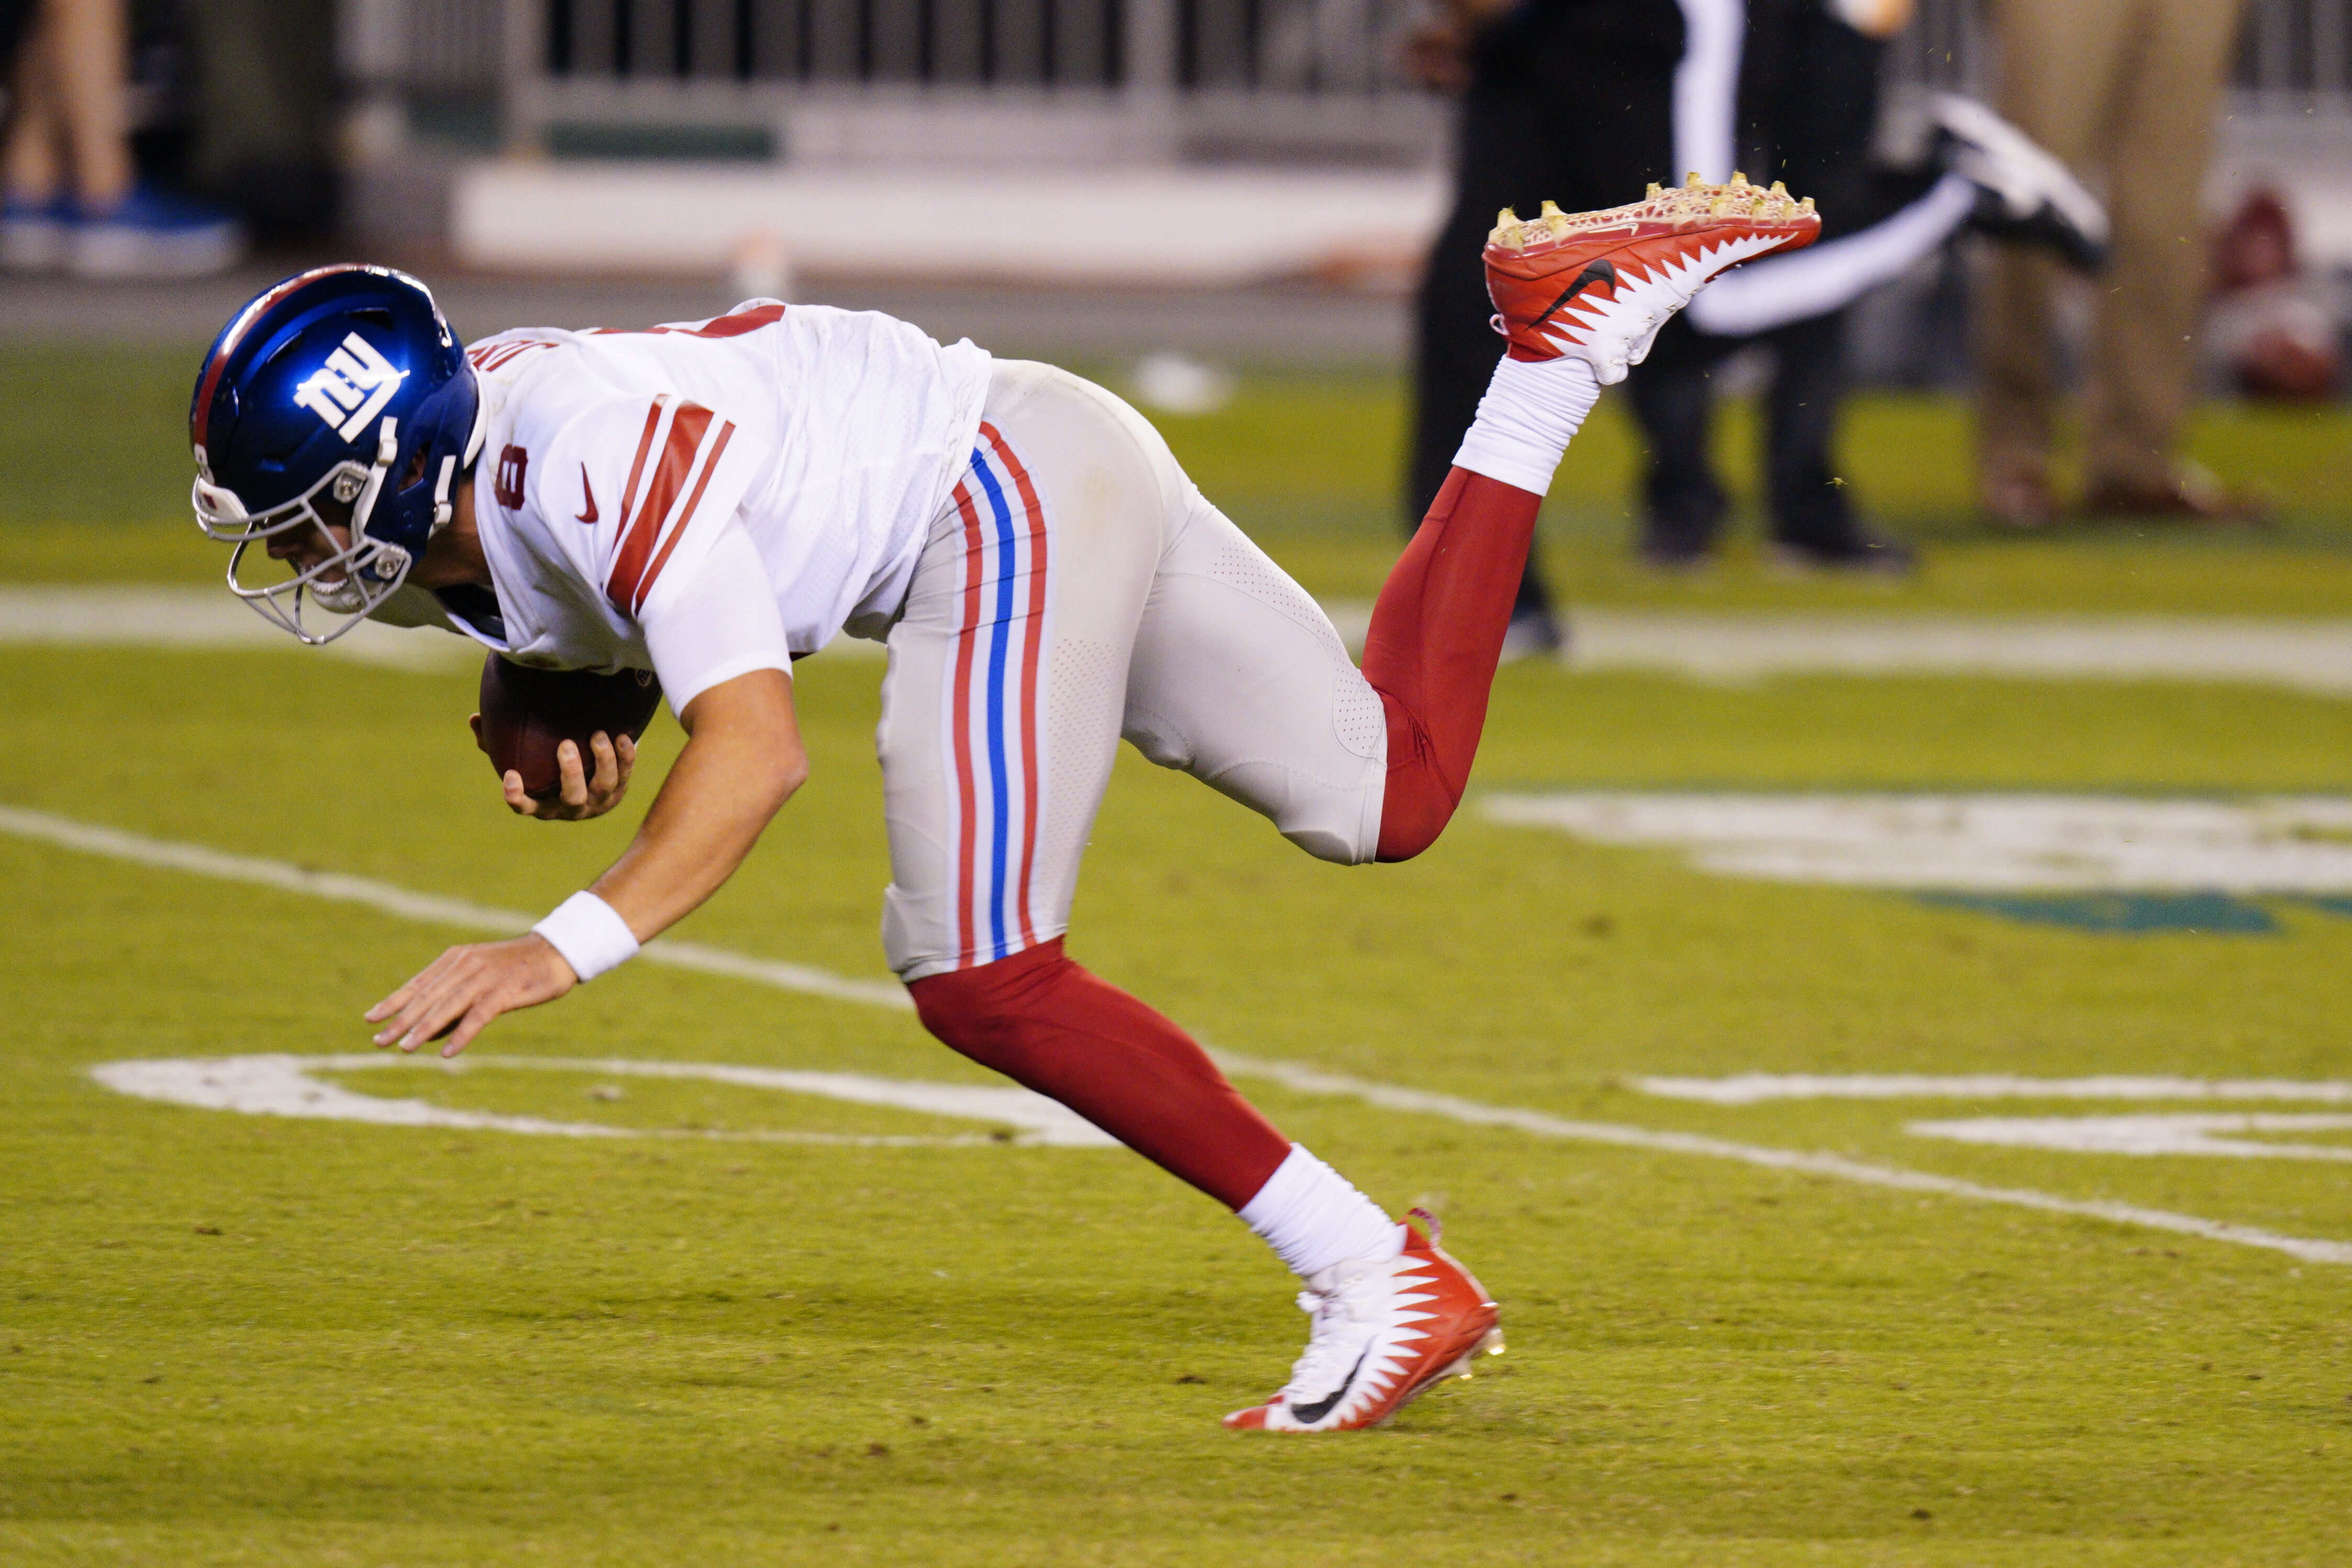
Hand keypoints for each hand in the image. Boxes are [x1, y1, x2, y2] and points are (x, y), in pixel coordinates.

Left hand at [364, 933, 577, 1057]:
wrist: (556, 952)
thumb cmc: (516, 968)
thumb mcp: (479, 977)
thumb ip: (453, 1000)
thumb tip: (427, 1033)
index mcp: (455, 958)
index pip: (417, 984)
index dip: (393, 1002)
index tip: (370, 1019)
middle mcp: (465, 965)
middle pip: (427, 997)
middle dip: (401, 1021)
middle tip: (379, 1041)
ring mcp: (484, 977)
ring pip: (447, 1006)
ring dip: (424, 1029)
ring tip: (405, 1048)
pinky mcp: (505, 991)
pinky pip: (478, 1016)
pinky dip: (462, 1034)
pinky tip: (448, 1053)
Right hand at [468, 713, 636, 820]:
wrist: (589, 778)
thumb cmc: (543, 766)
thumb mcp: (521, 757)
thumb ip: (496, 742)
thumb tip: (474, 718)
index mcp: (543, 804)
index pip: (526, 806)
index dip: (518, 797)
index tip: (511, 776)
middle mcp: (571, 807)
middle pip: (572, 798)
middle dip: (571, 773)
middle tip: (566, 745)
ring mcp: (598, 801)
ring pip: (603, 786)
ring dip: (603, 761)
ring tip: (597, 736)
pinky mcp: (619, 790)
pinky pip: (626, 775)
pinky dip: (625, 757)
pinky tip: (622, 736)